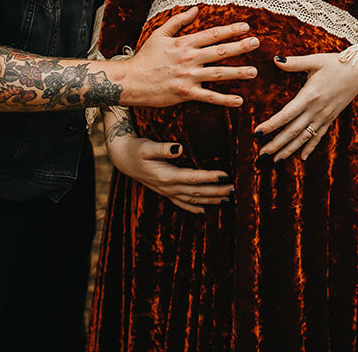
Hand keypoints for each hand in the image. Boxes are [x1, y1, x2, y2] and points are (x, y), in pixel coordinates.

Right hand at [107, 132, 232, 214]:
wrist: (122, 158)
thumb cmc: (136, 149)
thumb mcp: (147, 146)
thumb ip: (163, 149)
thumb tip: (179, 148)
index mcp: (165, 176)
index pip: (193, 179)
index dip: (210, 178)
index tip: (226, 175)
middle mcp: (167, 187)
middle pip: (197, 192)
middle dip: (217, 192)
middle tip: (235, 190)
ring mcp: (166, 192)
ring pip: (192, 199)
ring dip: (211, 200)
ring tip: (228, 199)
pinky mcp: (165, 191)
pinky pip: (181, 203)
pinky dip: (193, 207)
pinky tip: (203, 211)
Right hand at [111, 6, 258, 107]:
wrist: (130, 81)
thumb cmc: (145, 57)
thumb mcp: (160, 34)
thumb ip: (179, 21)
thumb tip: (195, 8)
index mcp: (184, 43)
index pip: (212, 34)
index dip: (230, 30)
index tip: (246, 26)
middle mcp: (189, 59)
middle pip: (220, 51)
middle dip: (240, 46)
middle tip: (256, 43)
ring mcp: (188, 77)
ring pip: (219, 74)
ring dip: (238, 73)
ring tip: (254, 71)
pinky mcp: (186, 93)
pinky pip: (209, 97)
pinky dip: (225, 100)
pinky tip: (239, 101)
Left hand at [253, 47, 357, 161]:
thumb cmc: (336, 64)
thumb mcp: (315, 60)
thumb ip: (294, 62)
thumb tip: (275, 59)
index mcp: (309, 96)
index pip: (286, 115)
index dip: (271, 125)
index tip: (257, 133)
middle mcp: (316, 110)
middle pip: (293, 131)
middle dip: (276, 144)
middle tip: (261, 155)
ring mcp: (324, 117)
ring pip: (304, 138)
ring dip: (289, 150)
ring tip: (276, 161)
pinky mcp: (330, 119)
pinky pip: (319, 137)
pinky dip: (310, 148)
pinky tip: (302, 158)